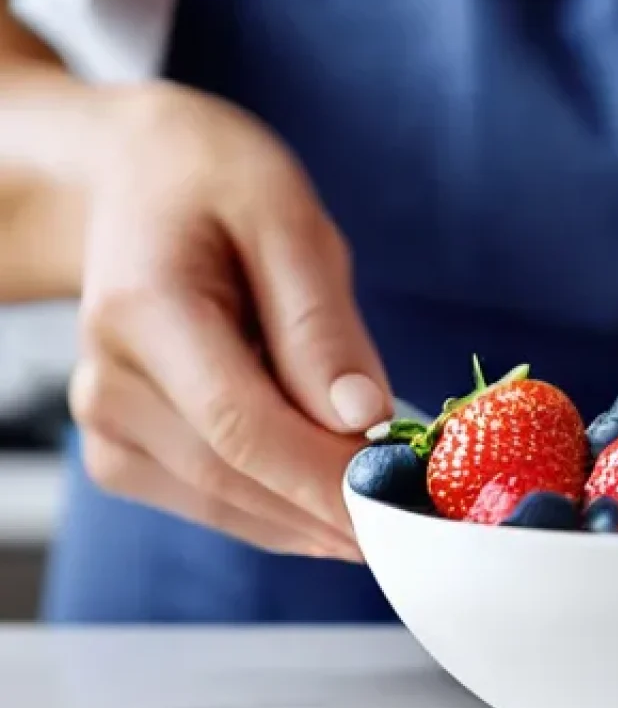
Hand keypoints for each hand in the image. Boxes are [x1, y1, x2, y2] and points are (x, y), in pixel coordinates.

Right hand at [68, 85, 391, 558]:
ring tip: (389, 514)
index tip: (403, 509)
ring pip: (228, 505)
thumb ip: (321, 325)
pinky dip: (282, 511)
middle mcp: (109, 381)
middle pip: (235, 476)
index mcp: (145, 311)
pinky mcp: (122, 451)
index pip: (241, 424)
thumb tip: (363, 420)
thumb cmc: (218, 188)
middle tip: (420, 520)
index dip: (325, 479)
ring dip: (314, 521)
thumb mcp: (288, 222)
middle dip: (335, 508)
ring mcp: (106, 425)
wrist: (137, 186)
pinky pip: (214, 503)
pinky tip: (330, 500)